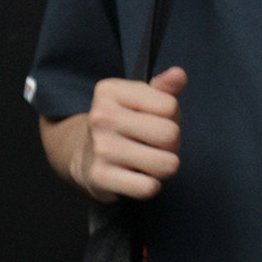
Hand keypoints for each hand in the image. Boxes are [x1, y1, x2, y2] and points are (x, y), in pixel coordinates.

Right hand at [72, 66, 187, 200]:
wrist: (83, 156)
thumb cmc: (124, 125)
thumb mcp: (141, 100)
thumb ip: (164, 89)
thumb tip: (179, 74)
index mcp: (112, 91)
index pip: (170, 106)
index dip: (171, 118)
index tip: (153, 121)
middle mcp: (102, 116)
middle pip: (170, 135)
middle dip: (171, 145)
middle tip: (153, 146)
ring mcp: (100, 147)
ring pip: (166, 164)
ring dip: (163, 168)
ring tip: (146, 161)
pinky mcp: (100, 177)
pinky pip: (149, 187)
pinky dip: (150, 186)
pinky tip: (136, 178)